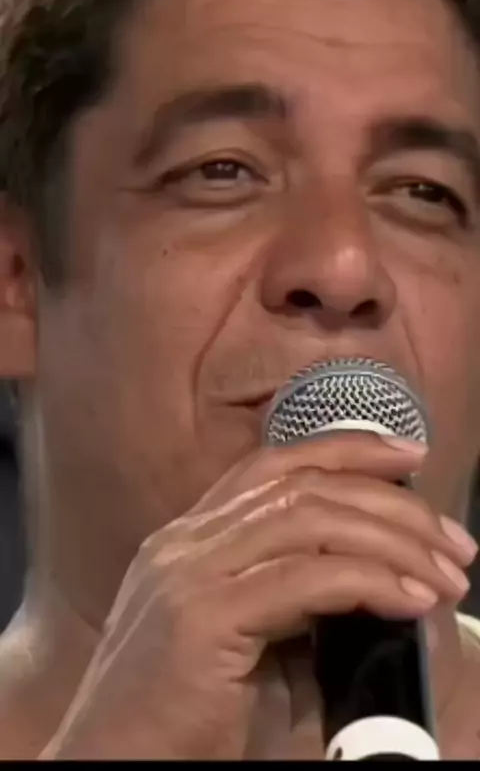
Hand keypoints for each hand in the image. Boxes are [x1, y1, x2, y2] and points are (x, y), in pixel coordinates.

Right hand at [40, 433, 475, 758]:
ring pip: (308, 519)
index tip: (408, 456)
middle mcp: (183, 543)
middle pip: (302, 486)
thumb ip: (291, 599)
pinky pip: (304, 580)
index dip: (345, 449)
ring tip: (446, 571)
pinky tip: (410, 600)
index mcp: (188, 541)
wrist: (111, 768)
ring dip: (392, 539)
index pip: (273, 466)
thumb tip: (376, 579)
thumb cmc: (181, 720)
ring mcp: (186, 574)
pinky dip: (369, 581)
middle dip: (391, 502)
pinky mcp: (198, 618)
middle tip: (453, 539)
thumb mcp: (241, 642)